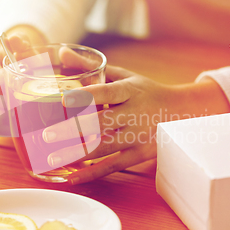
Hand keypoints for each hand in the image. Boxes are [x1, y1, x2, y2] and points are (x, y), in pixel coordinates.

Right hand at [0, 25, 46, 129]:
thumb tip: (15, 40)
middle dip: (8, 100)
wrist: (8, 72)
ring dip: (8, 115)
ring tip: (24, 112)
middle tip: (26, 102)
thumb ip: (21, 42)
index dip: (6, 83)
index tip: (20, 87)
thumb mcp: (21, 47)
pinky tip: (18, 120)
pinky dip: (6, 125)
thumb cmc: (17, 58)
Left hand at [42, 64, 229, 184]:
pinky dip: (92, 174)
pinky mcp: (138, 155)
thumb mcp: (124, 76)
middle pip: (101, 123)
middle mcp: (134, 114)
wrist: (181, 113)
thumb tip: (63, 52)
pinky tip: (72, 177)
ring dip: (77, 154)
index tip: (63, 98)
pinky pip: (112, 166)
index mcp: (130, 90)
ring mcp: (137, 136)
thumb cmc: (145, 91)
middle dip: (73, 129)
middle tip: (47, 134)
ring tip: (51, 158)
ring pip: (104, 147)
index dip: (85, 95)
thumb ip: (91, 67)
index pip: (107, 92)